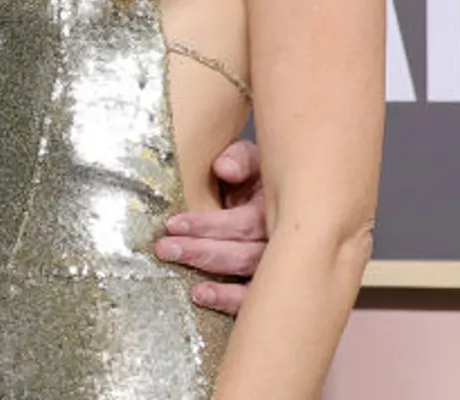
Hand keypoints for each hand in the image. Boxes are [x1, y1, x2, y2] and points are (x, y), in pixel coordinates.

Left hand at [152, 139, 266, 314]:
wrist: (294, 198)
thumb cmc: (264, 180)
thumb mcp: (255, 161)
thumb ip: (240, 159)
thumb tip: (223, 168)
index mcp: (279, 208)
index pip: (244, 223)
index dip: (208, 225)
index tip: (173, 224)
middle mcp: (283, 241)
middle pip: (243, 254)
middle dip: (202, 251)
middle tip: (165, 248)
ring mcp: (281, 266)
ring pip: (247, 275)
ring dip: (210, 271)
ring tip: (175, 268)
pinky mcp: (273, 286)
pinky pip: (253, 298)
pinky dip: (228, 300)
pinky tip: (200, 296)